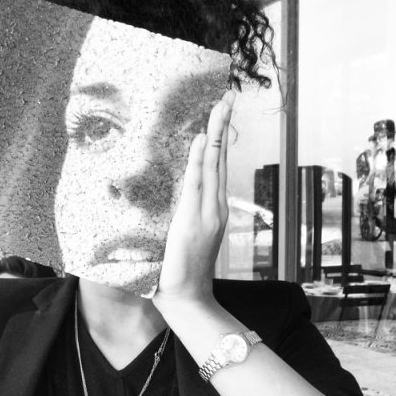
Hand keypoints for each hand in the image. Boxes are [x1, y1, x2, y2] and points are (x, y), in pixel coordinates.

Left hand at [153, 89, 234, 309]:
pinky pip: (197, 184)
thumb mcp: (178, 235)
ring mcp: (209, 213)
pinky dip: (200, 160)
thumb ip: (180, 214)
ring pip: (213, 165)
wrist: (187, 297)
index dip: (217, 138)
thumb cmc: (179, 269)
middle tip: (226, 98)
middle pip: (220, 159)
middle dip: (222, 127)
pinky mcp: (195, 221)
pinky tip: (202, 139)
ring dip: (216, 133)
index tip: (217, 113)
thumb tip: (169, 200)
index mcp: (212, 208)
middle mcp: (216, 207)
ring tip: (220, 106)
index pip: (215, 166)